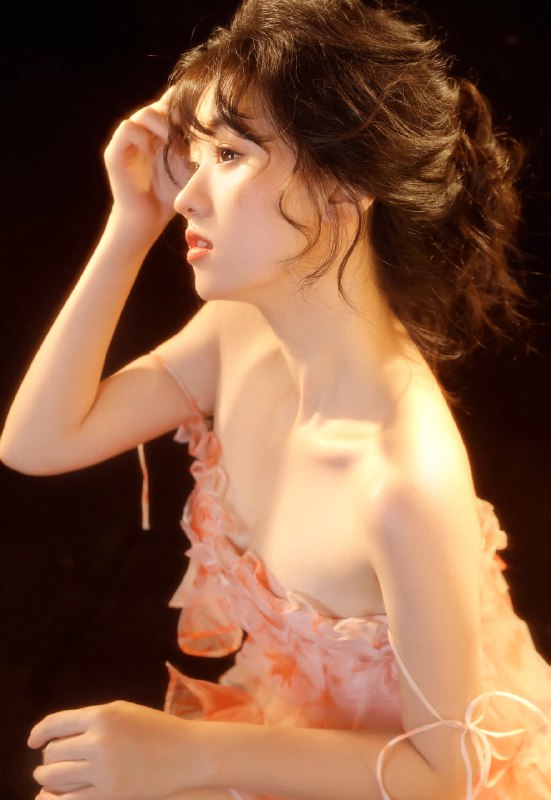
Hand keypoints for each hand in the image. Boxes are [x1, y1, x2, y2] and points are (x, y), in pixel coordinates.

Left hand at [28, 700, 207, 799]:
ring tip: (49, 778)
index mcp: (102, 716)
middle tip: (50, 761)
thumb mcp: (124, 711)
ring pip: (55, 777)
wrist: (187, 753)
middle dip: (48, 757)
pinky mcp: (110, 794)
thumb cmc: (155, 729)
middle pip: (53, 752)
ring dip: (48, 778)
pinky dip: (55, 799)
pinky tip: (54, 797)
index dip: (39, 733)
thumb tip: (57, 733)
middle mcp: (99, 741)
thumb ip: (91, 719)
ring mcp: (104, 770)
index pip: (55, 724)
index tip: (33, 741)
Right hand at [104, 90, 190, 236]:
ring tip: (178, 147)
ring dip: (164, 126)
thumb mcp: (191, 167)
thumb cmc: (171, 195)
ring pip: (145, 113)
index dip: (187, 107)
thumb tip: (225, 129)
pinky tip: (157, 152)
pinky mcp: (115, 152)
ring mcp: (128, 140)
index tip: (204, 124)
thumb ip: (200, 146)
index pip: (172, 103)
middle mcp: (144, 131)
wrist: (148, 219)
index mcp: (161, 131)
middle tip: (193, 136)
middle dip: (178, 117)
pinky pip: (128, 128)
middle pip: (161, 105)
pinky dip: (143, 136)